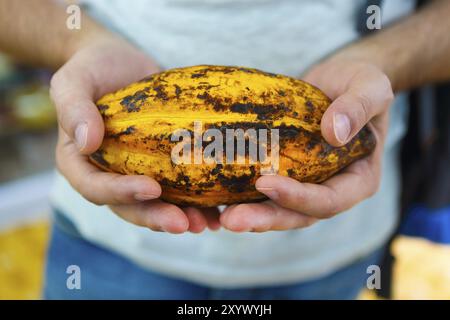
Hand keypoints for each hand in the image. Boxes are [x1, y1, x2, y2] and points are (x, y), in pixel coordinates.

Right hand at [51, 35, 219, 232]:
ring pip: (155, 204)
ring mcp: (135, 172)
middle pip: (129, 206)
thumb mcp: (73, 81)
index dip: (122, 193)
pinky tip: (217, 212)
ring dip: (180, 216)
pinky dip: (196, 203)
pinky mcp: (159, 165)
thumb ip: (74, 107)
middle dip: (156, 217)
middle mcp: (107, 174)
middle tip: (184, 224)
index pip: (95, 187)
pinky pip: (176, 189)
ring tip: (205, 223)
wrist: (120, 63)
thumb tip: (87, 142)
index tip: (151, 189)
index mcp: (80, 163)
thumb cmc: (92, 69)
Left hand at [220, 60, 393, 231]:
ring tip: (221, 216)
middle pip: (298, 214)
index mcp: (358, 179)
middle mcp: (331, 188)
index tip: (265, 183)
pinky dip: (243, 198)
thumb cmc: (360, 82)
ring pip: (278, 209)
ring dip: (251, 214)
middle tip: (232, 220)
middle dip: (265, 218)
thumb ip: (360, 106)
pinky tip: (217, 200)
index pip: (329, 200)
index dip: (298, 198)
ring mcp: (307, 184)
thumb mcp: (371, 87)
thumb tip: (334, 133)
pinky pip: (264, 192)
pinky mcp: (287, 173)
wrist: (339, 79)